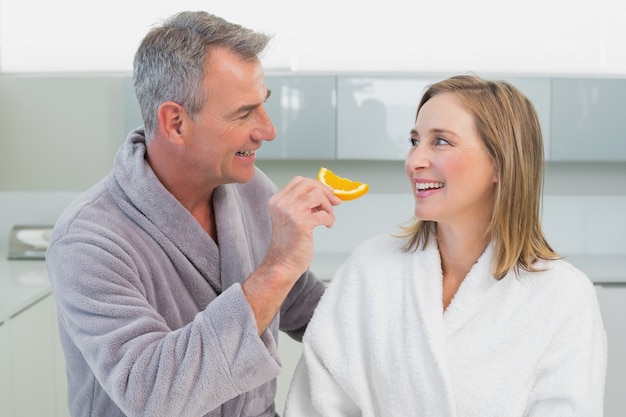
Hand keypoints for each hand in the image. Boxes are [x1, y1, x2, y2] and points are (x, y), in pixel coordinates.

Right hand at [243, 176, 340, 333]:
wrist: (282, 264)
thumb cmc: (289, 244)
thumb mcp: (290, 217)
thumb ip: (301, 204)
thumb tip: (324, 193)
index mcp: (276, 201)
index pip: (299, 181)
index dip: (316, 185)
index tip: (327, 193)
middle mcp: (281, 204)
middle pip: (309, 184)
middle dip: (326, 192)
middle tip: (334, 203)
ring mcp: (290, 213)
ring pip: (317, 195)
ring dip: (328, 206)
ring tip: (328, 218)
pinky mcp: (301, 224)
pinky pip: (323, 213)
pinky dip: (329, 219)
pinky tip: (327, 226)